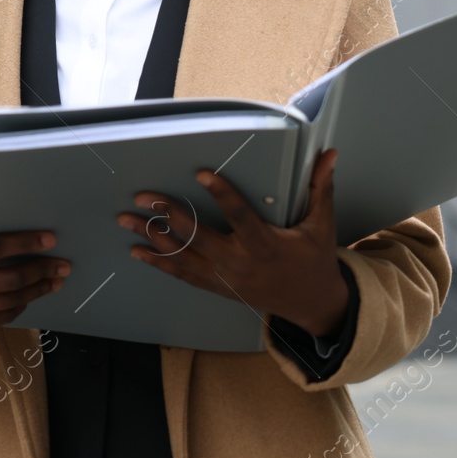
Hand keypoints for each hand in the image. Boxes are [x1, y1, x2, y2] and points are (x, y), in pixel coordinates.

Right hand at [0, 212, 69, 328]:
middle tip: (62, 265)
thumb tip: (10, 215)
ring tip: (55, 281)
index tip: (49, 240)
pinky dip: (22, 305)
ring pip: (9, 301)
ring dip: (37, 290)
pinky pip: (2, 317)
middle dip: (40, 270)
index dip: (24, 244)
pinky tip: (33, 294)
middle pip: (7, 279)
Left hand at [118, 148, 348, 337]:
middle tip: (143, 196)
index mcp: (265, 244)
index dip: (221, 193)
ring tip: (126, 220)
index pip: (239, 215)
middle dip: (167, 215)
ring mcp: (223, 277)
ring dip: (152, 237)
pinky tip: (136, 250)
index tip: (201, 173)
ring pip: (182, 256)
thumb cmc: (314, 259)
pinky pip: (181, 274)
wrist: (309, 304)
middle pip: (197, 236)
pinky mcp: (215, 286)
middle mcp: (238, 262)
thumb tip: (330, 153)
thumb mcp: (321, 225)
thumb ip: (320, 187)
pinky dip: (157, 262)